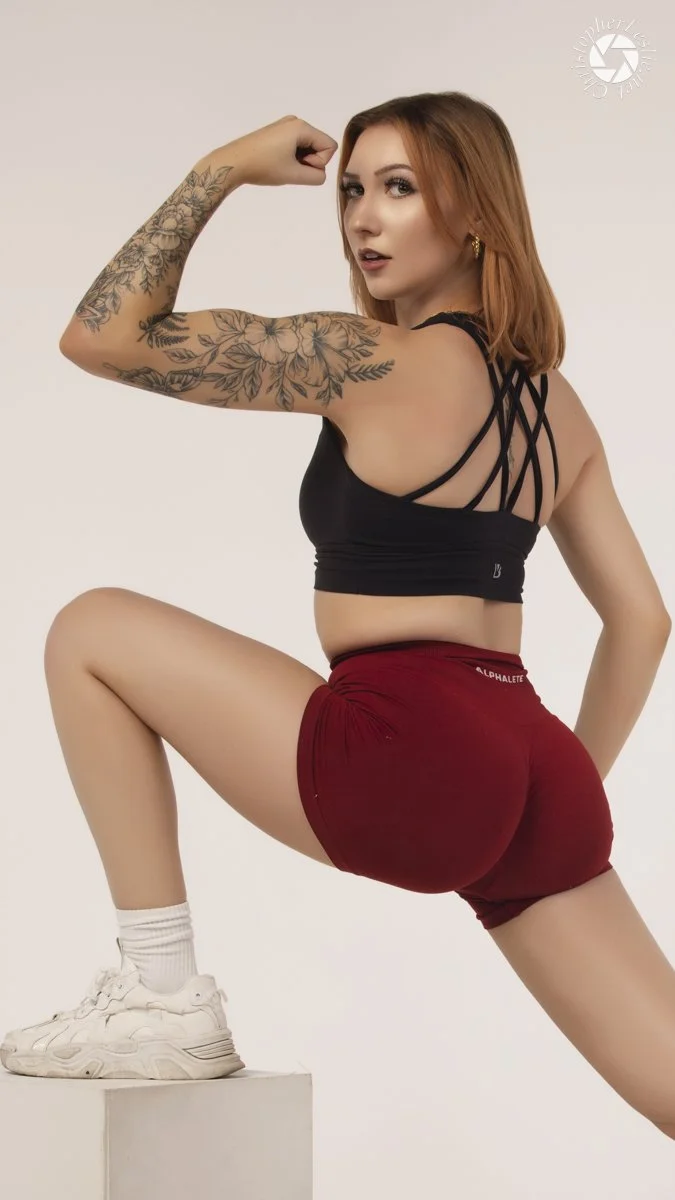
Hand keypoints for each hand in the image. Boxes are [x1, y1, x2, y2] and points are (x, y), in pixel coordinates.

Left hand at [223, 115, 337, 186]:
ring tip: (282, 165)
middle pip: (319, 145)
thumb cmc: (263, 167)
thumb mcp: (294, 175)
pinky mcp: (278, 132)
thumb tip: (320, 174)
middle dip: (310, 161)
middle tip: (289, 168)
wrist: (234, 162)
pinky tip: (277, 162)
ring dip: (301, 161)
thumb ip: (316, 177)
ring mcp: (285, 125)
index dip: (319, 162)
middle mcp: (295, 121)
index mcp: (301, 127)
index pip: (330, 146)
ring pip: (308, 147)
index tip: (300, 167)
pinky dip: (292, 157)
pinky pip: (297, 146)